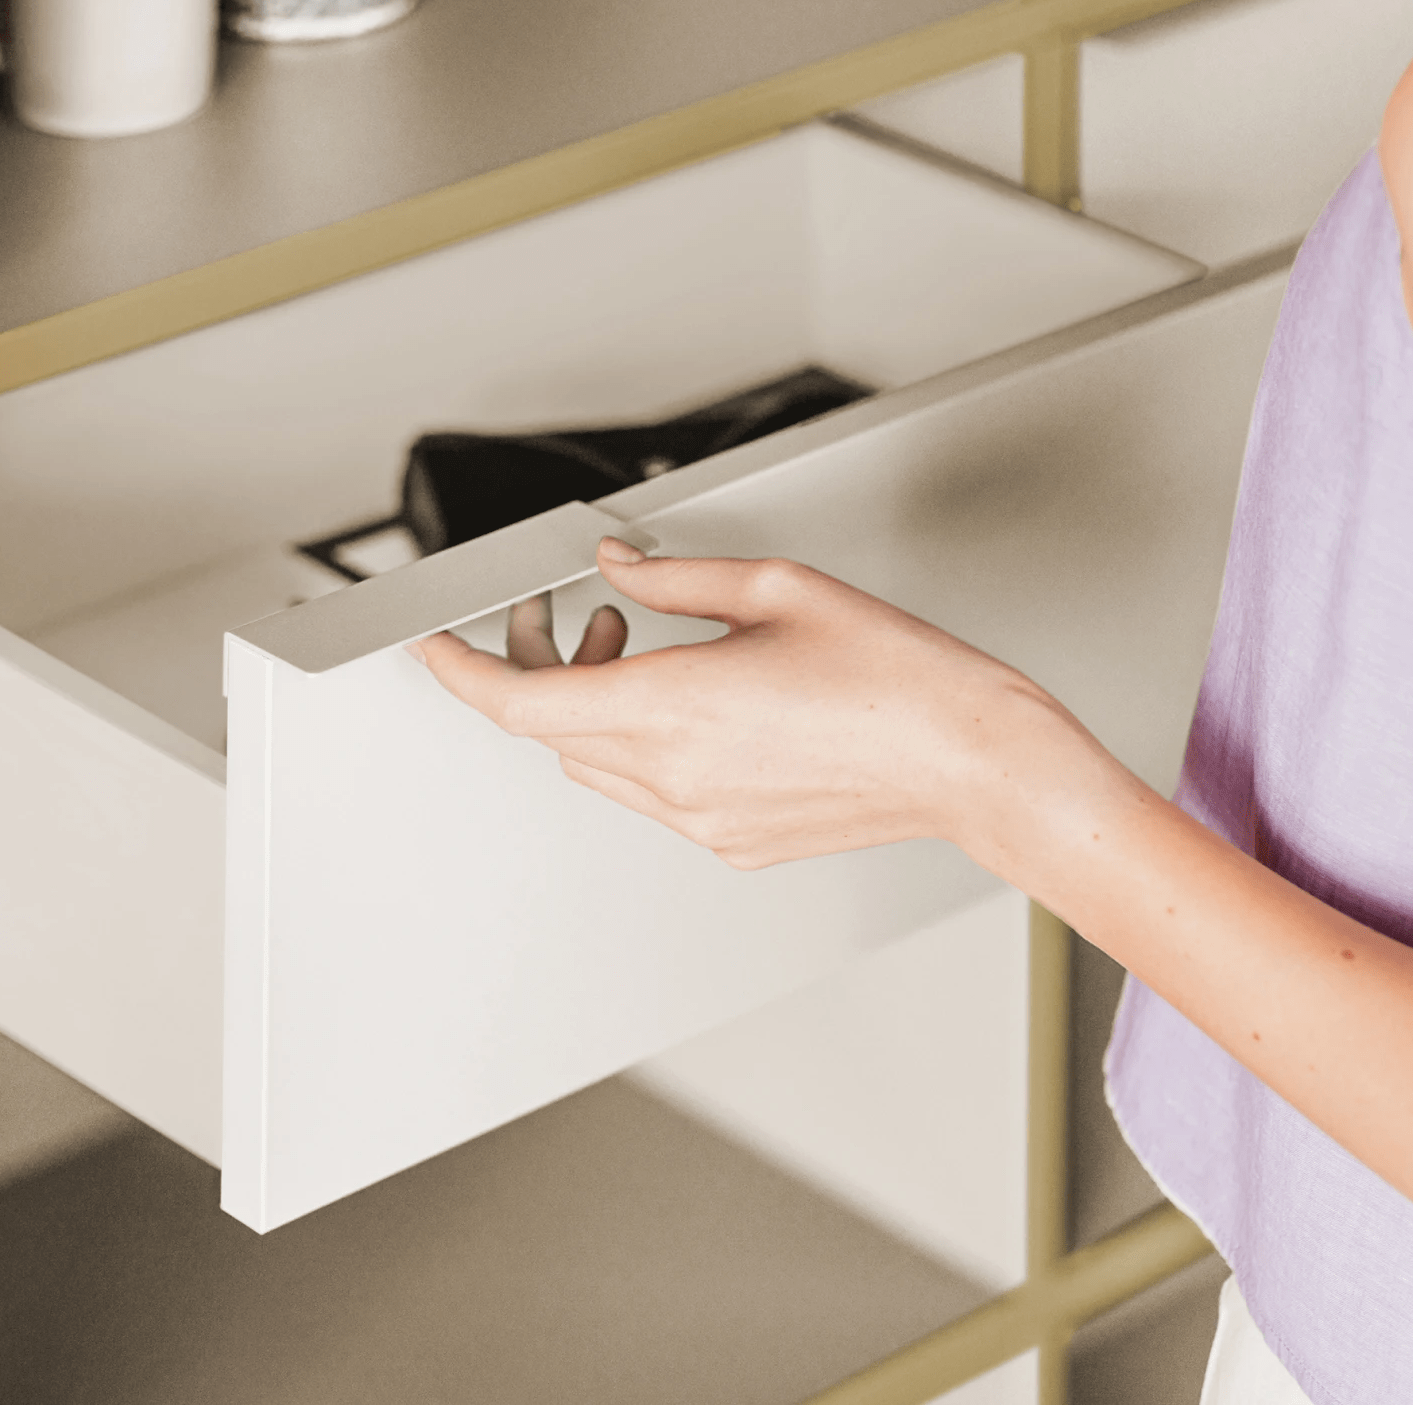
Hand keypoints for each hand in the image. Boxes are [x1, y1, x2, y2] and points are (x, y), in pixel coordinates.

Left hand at [414, 537, 1120, 875]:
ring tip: (642, 647)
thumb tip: (620, 568)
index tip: (439, 647)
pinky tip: (695, 700)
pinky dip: (644, 744)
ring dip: (595, 706)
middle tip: (574, 616)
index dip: (465, 674)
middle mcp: (675, 777)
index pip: (523, 703)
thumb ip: (678, 577)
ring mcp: (701, 821)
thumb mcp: (778, 590)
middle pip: (554, 732)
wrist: (973, 761)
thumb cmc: (899, 678)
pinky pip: (653, 793)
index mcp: (675, 707)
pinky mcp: (732, 844)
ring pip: (597, 765)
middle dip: (542, 669)